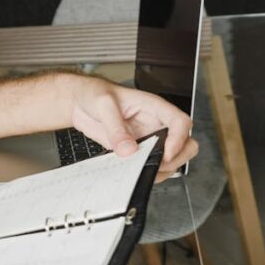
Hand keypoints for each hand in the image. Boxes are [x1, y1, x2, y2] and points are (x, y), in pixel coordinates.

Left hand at [69, 75, 198, 181]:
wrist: (78, 102)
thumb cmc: (94, 93)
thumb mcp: (103, 104)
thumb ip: (115, 127)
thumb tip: (128, 149)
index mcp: (153, 106)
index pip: (180, 121)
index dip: (179, 139)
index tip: (167, 152)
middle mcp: (154, 123)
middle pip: (186, 142)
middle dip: (177, 157)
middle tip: (158, 164)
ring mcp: (147, 138)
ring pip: (171, 157)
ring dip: (164, 168)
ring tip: (144, 169)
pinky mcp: (136, 150)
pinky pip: (150, 164)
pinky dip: (147, 172)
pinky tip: (134, 171)